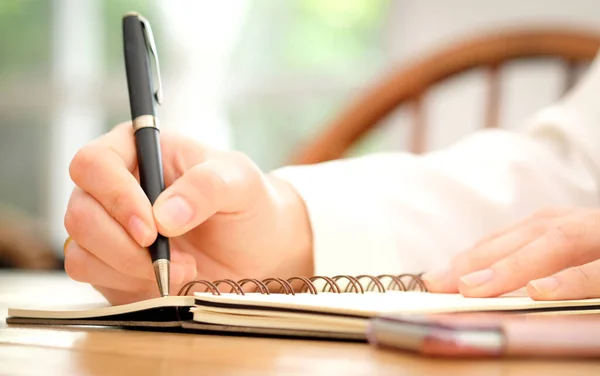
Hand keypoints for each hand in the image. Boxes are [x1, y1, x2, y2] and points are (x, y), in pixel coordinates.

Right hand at [64, 122, 312, 304]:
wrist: (257, 248)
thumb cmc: (247, 203)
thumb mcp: (239, 183)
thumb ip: (205, 187)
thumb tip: (162, 215)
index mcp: (137, 150)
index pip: (94, 164)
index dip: (115, 198)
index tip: (152, 229)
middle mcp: (113, 186)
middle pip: (81, 213)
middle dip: (127, 246)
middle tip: (177, 260)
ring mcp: (107, 226)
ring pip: (80, 251)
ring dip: (131, 269)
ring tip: (183, 268)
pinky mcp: (108, 263)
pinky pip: (91, 277)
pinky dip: (128, 284)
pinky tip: (165, 280)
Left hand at [422, 208, 599, 299]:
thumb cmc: (598, 250)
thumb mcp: (569, 251)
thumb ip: (532, 261)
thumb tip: (475, 282)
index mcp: (562, 225)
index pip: (508, 239)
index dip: (470, 256)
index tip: (433, 279)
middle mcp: (582, 224)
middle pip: (525, 238)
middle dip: (480, 260)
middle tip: (437, 284)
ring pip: (559, 244)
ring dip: (514, 266)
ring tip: (476, 287)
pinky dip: (571, 279)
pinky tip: (541, 292)